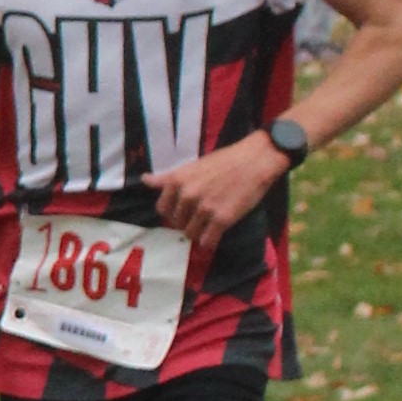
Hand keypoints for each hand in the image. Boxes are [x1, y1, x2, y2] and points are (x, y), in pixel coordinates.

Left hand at [149, 130, 287, 259]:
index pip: (162, 210)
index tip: (184, 211)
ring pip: (191, 234)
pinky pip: (207, 242)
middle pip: (177, 224)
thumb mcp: (192, 165)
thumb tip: (144, 180)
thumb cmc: (225, 160)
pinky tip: (216, 234)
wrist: (257, 159)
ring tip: (210, 224)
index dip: (173, 212)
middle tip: (202, 216)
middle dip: (187, 222)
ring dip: (199, 233)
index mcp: (177, 181)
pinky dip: (210, 242)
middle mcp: (187, 196)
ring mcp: (204, 209)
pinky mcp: (221, 219)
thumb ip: (168, 178)